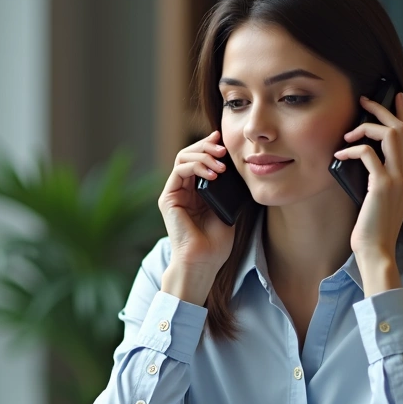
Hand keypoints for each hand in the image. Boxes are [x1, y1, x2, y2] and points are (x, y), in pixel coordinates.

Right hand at [158, 130, 237, 271]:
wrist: (203, 262)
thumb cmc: (216, 243)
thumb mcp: (227, 208)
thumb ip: (226, 188)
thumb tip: (234, 166)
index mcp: (196, 191)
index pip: (200, 160)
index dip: (210, 147)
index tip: (225, 141)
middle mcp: (183, 190)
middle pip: (190, 154)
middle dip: (207, 147)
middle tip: (223, 148)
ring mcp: (174, 193)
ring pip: (183, 158)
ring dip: (203, 155)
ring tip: (220, 163)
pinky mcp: (168, 198)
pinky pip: (179, 171)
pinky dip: (196, 167)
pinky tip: (212, 174)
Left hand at [333, 92, 402, 265]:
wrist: (377, 251)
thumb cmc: (372, 229)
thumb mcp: (379, 199)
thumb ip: (378, 178)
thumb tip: (362, 156)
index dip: (402, 114)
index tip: (393, 97)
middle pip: (402, 129)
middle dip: (382, 110)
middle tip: (364, 101)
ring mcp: (398, 180)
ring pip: (390, 134)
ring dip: (367, 126)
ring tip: (348, 133)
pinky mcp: (382, 185)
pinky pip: (368, 153)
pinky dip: (352, 150)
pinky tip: (340, 155)